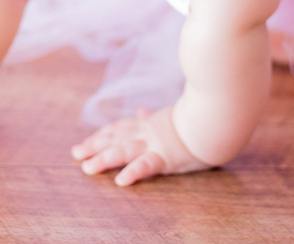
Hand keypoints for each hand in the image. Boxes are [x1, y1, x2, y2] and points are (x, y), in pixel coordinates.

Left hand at [71, 107, 210, 185]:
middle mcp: (149, 132)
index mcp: (150, 123)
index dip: (102, 135)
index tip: (86, 142)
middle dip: (94, 145)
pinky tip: (121, 181)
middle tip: (76, 153)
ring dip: (104, 159)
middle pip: (116, 138)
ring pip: (125, 150)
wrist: (217, 116)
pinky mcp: (167, 156)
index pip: (121, 128)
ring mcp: (156, 144)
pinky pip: (147, 165)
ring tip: (88, 168)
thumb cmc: (199, 117)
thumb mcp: (172, 115)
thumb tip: (141, 111)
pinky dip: (133, 172)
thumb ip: (154, 116)